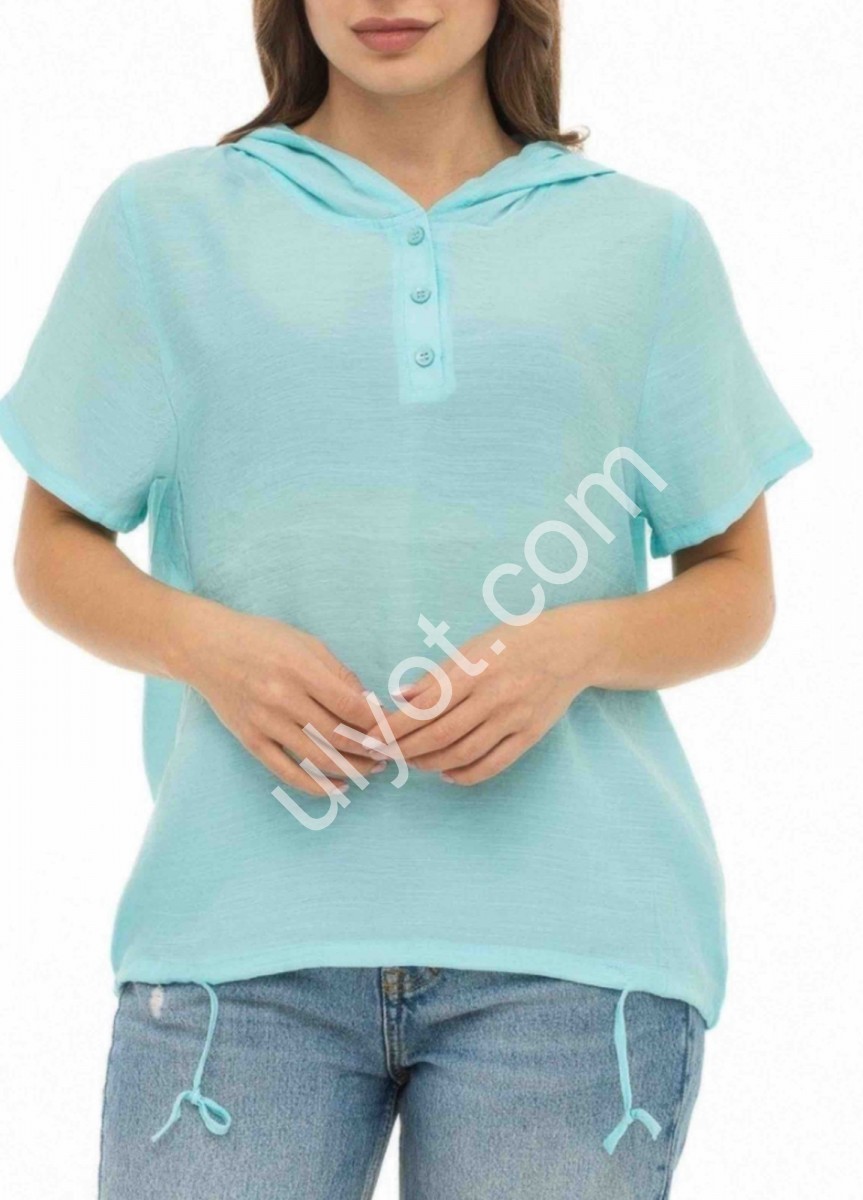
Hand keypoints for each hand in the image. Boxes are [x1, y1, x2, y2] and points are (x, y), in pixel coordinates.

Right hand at [174, 600, 379, 795]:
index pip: (350, 705)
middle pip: (338, 735)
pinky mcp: (251, 741)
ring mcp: (265, 723)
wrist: (205, 649)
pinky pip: (287, 772)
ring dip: (352, 769)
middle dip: (371, 749)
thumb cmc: (260, 640)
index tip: (393, 729)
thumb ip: (338, 673)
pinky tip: (339, 788)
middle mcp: (282, 699)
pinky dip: (316, 785)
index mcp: (299, 669)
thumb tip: (370, 705)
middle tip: (391, 753)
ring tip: (373, 770)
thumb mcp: (305, 643)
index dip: (377, 722)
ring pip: (317, 758)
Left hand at [366, 607, 603, 785]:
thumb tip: (400, 698)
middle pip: (439, 735)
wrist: (571, 648)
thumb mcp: (473, 647)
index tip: (372, 737)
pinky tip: (447, 773)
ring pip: (462, 753)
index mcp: (474, 670)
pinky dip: (465, 775)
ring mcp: (513, 719)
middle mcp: (493, 697)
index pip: (425, 707)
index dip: (395, 726)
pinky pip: (493, 764)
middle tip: (384, 754)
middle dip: (405, 749)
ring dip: (430, 763)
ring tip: (412, 762)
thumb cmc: (515, 642)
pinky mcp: (529, 735)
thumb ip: (437, 676)